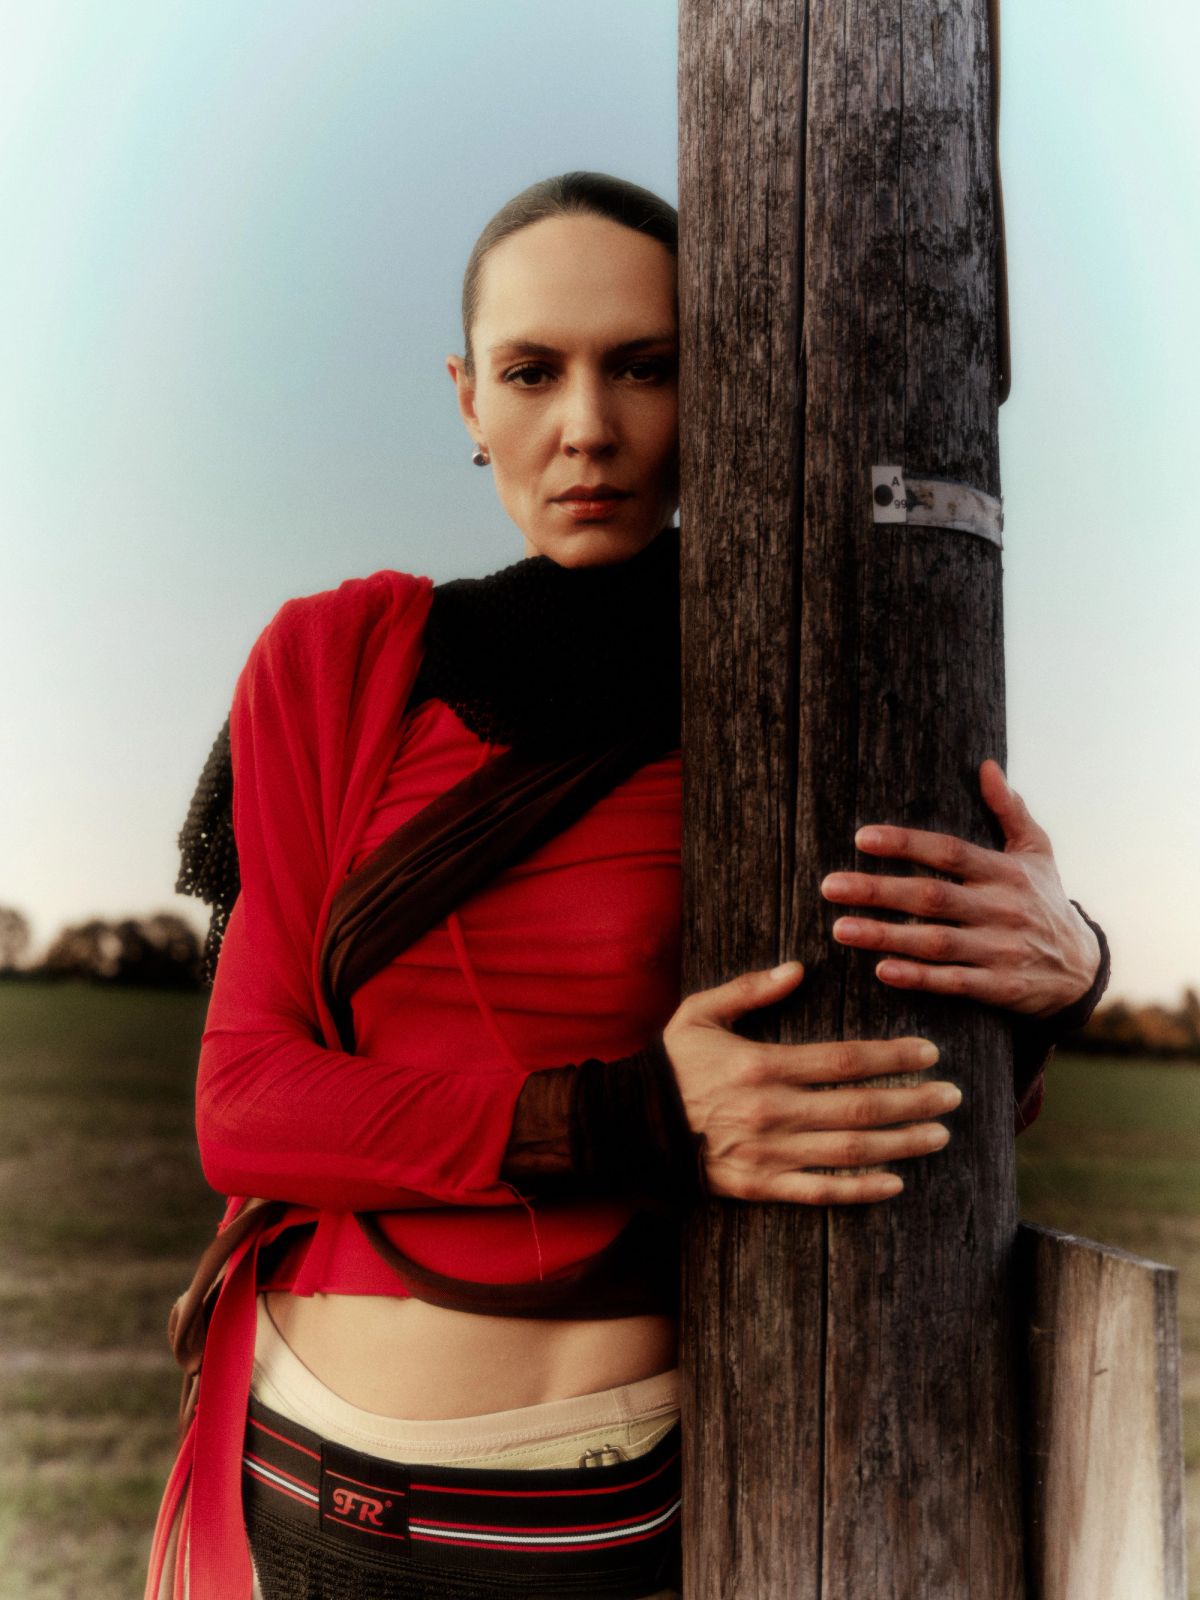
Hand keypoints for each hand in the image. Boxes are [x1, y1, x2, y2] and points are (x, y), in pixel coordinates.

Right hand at [661, 961, 961, 1204]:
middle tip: (952, 1095)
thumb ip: (750, 990)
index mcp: (760, 1065)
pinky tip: (894, 1182)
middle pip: (858, 1107)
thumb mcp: (700, 1012)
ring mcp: (767, 1153)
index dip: (892, 1055)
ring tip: (939, 1135)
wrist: (631, 1125)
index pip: (843, 1060)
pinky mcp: (758, 1185)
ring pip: (849, 1152)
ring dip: (900, 1144)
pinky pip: (818, 1192)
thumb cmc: (672, 1063)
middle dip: (913, 1101)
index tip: (929, 1051)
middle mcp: (771, 1111)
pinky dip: (859, 1190)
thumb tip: (798, 969)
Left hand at [820, 759, 1100, 1019]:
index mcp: (1004, 872)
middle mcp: (1001, 908)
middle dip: (878, 891)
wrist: (1082, 967)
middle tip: (830, 886)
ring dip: (886, 936)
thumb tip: (986, 766)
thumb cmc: (1045, 901)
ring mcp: (1001, 950)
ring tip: (841, 928)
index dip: (906, 844)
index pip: (949, 852)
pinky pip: (955, 983)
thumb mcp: (1037, 852)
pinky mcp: (1000, 988)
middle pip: (932, 897)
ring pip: (936, 942)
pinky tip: (882, 970)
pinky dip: (919, 978)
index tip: (862, 838)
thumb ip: (1010, 810)